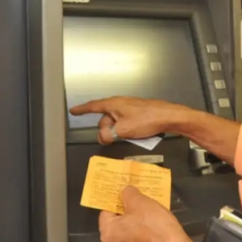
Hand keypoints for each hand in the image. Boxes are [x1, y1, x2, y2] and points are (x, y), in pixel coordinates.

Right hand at [69, 96, 188, 143]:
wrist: (168, 116)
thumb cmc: (147, 119)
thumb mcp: (123, 130)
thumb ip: (108, 134)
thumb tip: (104, 137)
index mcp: (113, 104)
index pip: (93, 106)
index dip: (82, 110)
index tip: (73, 111)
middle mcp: (119, 104)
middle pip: (104, 120)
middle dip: (107, 130)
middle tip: (116, 137)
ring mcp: (129, 108)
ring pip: (115, 123)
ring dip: (118, 132)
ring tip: (130, 136)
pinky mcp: (137, 114)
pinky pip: (125, 123)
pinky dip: (126, 130)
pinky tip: (135, 135)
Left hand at [99, 186, 192, 241]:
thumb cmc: (153, 225)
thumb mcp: (140, 201)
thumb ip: (128, 194)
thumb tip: (126, 193)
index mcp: (108, 233)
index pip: (106, 212)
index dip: (116, 202)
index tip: (126, 198)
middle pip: (116, 226)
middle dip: (126, 216)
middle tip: (139, 207)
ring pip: (127, 238)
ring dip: (135, 229)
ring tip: (149, 220)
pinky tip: (154, 234)